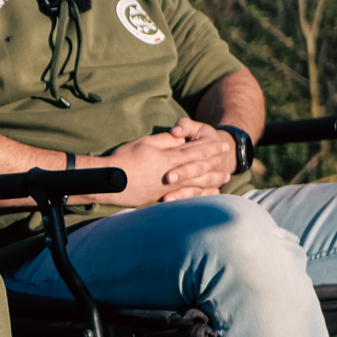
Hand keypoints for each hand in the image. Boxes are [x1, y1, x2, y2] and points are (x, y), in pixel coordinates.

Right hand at [105, 120, 232, 205]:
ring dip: (210, 183)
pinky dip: (196, 196)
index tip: (223, 146)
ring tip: (221, 182)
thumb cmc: (124, 159)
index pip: (195, 152)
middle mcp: (171, 175)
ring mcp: (166, 188)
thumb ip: (165, 141)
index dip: (210, 148)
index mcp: (169, 159)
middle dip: (214, 168)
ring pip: (194, 186)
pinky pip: (184, 197)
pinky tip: (202, 196)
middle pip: (199, 171)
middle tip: (228, 168)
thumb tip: (179, 140)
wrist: (108, 181)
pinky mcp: (159, 197)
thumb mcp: (145, 143)